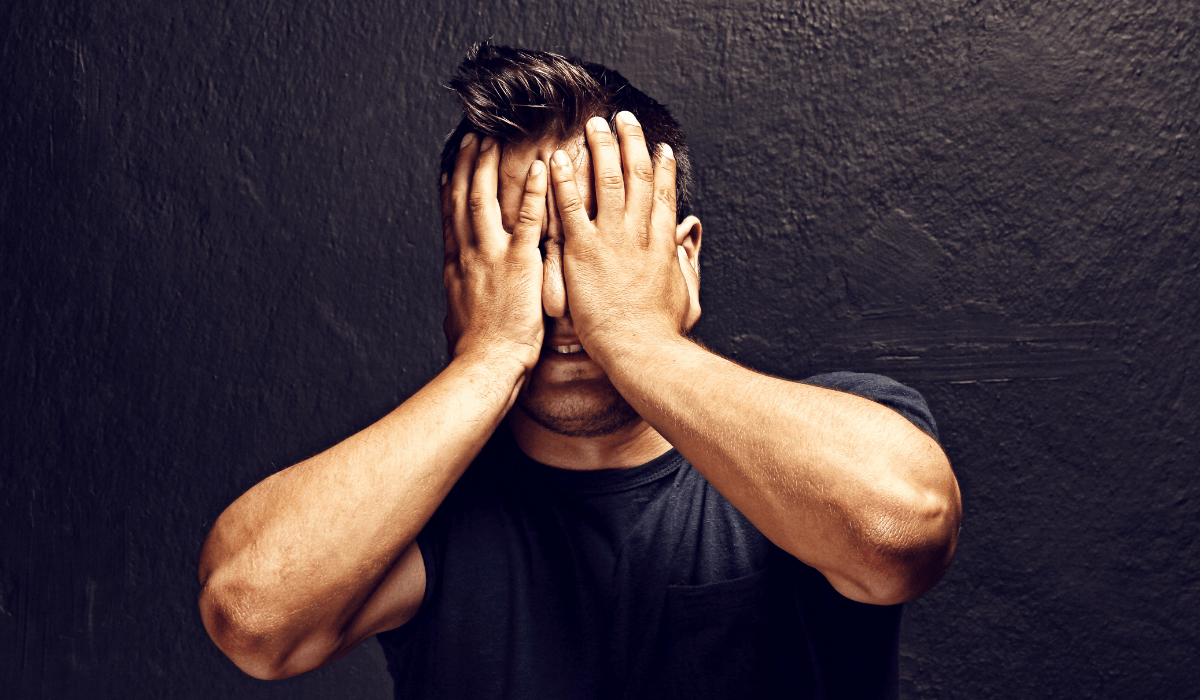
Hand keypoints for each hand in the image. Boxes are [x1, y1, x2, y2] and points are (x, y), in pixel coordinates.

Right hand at [441, 133, 546, 373]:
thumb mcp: (460, 317)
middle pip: (463, 199)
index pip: (450, 216)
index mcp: (456, 265)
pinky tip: (541, 169)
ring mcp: (492, 256)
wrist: (485, 364)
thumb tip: (453, 301)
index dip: (450, 187)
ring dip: (489, 167)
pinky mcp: (519, 263)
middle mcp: (469, 254)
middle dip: (467, 165)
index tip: (451, 165)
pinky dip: (534, 192)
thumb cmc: (477, 350)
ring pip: (485, 200)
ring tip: (493, 140)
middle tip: (472, 137)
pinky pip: (528, 220)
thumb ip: (461, 299)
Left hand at [548, 113, 700, 366]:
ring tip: (594, 125)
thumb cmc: (662, 332)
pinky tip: (560, 158)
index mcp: (662, 242)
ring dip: (601, 148)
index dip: (662, 167)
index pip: (663, 194)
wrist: (641, 349)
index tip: (660, 147)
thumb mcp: (686, 293)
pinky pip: (571, 207)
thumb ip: (686, 263)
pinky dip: (566, 180)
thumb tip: (689, 241)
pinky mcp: (583, 250)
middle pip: (637, 175)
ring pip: (608, 180)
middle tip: (623, 119)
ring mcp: (611, 238)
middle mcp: (639, 232)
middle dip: (631, 143)